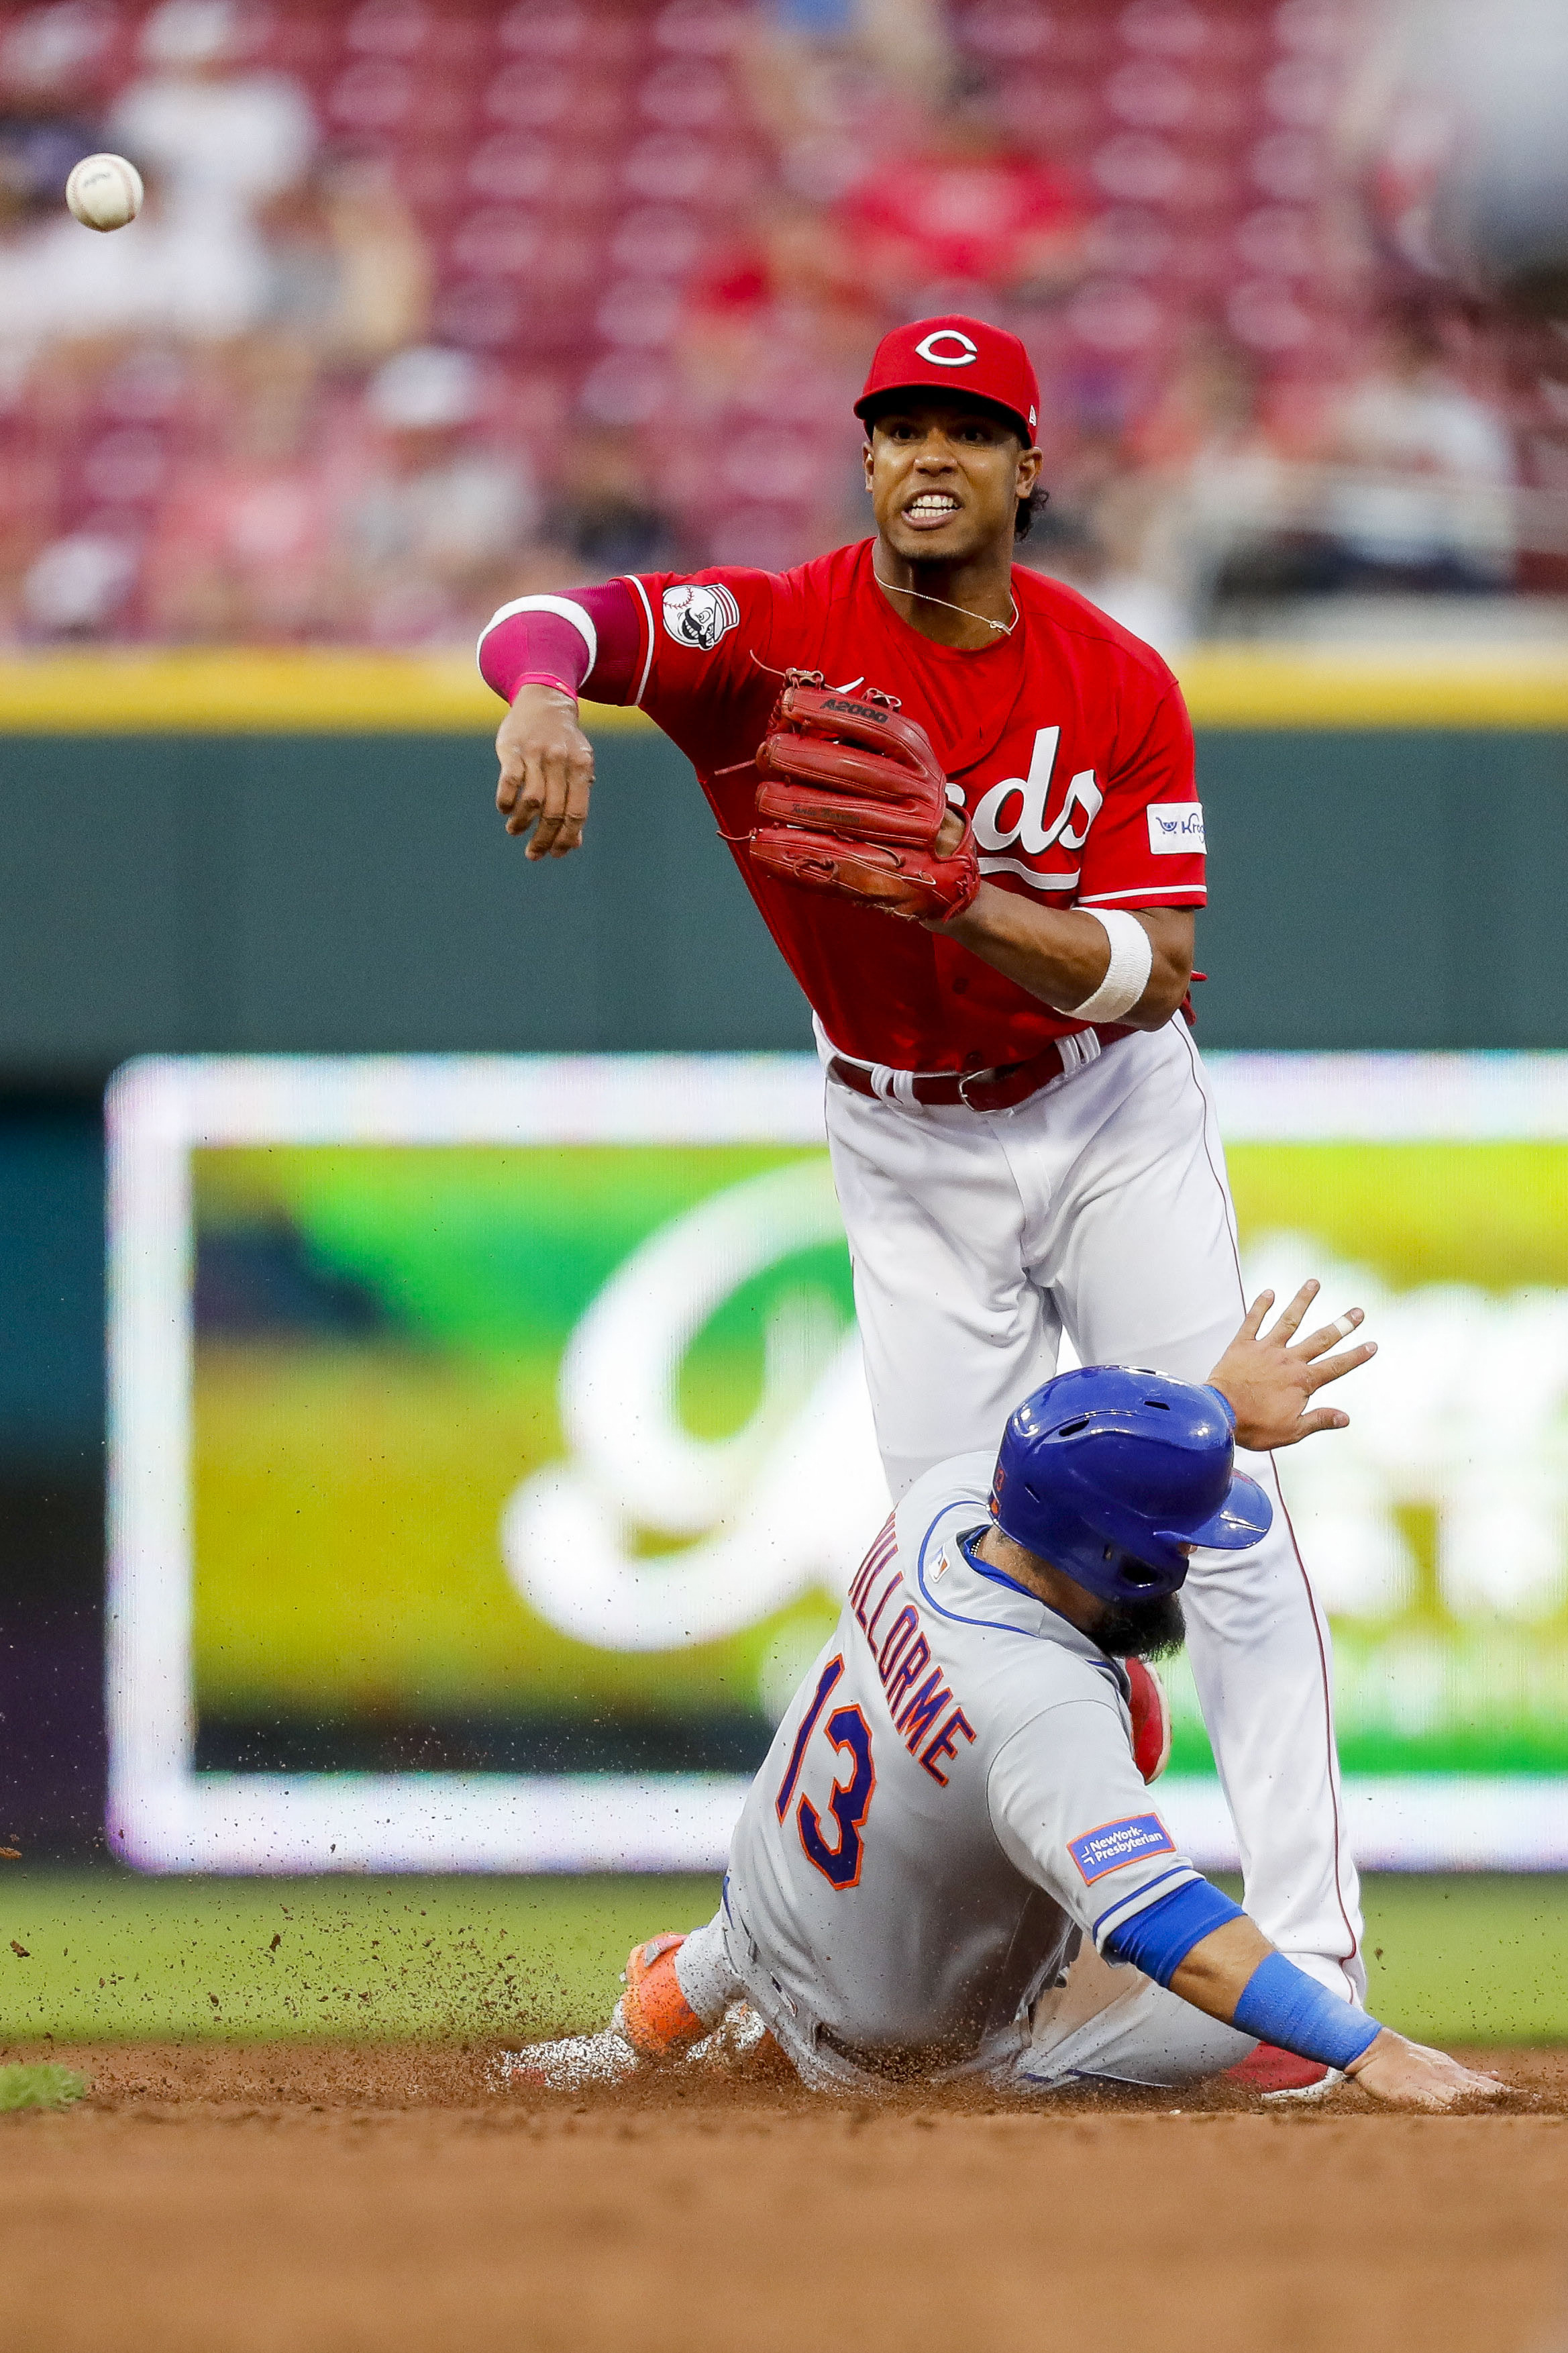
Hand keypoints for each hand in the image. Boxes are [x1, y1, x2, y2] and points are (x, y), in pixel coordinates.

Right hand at [495, 684, 595, 859]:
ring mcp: (536, 753)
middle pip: (553, 811)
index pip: (576, 812)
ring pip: (532, 800)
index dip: (566, 838)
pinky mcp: (512, 747)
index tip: (555, 854)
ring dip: (522, 823)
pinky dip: (507, 801)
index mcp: (581, 767)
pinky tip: (505, 810)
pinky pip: (510, 781)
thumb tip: (574, 842)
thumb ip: (576, 801)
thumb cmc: (563, 742)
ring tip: (515, 831)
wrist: (545, 699)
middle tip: (533, 854)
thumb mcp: (578, 767)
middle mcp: (560, 761)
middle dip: (543, 839)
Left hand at [1207, 1280, 1375, 1452]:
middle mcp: (1288, 1360)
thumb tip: (1346, 1418)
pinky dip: (1261, 1305)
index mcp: (1302, 1381)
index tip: (1372, 1344)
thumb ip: (1319, 1420)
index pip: (1336, 1366)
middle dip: (1341, 1325)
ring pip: (1289, 1320)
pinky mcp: (1243, 1345)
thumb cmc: (1254, 1426)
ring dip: (1303, 1301)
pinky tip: (1269, 1292)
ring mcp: (1266, 1349)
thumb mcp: (1292, 1431)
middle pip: (1320, 1339)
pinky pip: (1253, 1320)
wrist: (1219, 1415)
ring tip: (1314, 1283)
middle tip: (1357, 1311)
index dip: (1356, 1356)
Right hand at [1347, 2029, 1517, 2111]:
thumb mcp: (1445, 2065)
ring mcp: (1429, 2085)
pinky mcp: (1411, 2093)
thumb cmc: (1411, 2061)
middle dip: (1504, 2101)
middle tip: (1529, 2106)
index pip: (1490, 2086)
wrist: (1376, 2050)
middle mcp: (1448, 2079)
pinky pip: (1431, 2103)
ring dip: (1481, 2106)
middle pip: (1481, 2092)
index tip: (1535, 2101)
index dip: (1511, 2094)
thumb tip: (1498, 2076)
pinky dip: (1446, 2110)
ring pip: (1460, 2098)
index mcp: (1457, 2074)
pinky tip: (1458, 2115)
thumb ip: (1471, 2074)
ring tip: (1502, 2114)